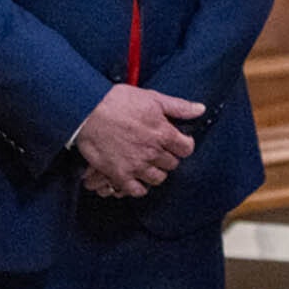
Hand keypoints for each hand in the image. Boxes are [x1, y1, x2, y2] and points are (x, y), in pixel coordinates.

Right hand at [74, 85, 203, 196]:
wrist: (88, 111)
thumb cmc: (118, 101)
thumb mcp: (153, 98)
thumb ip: (178, 107)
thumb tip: (200, 109)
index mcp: (164, 133)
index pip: (186, 149)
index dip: (184, 145)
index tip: (178, 142)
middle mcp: (152, 152)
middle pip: (172, 164)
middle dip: (168, 157)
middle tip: (159, 150)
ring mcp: (136, 165)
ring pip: (158, 178)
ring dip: (155, 171)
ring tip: (148, 163)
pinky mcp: (119, 174)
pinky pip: (137, 190)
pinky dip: (139, 187)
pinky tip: (137, 177)